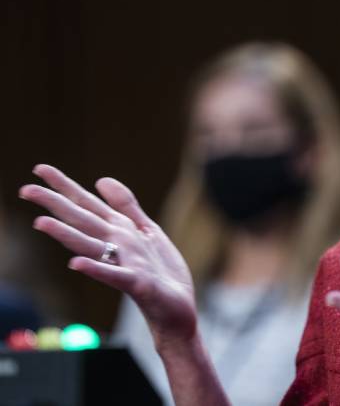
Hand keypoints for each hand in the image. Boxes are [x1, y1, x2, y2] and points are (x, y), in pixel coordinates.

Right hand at [19, 164, 197, 346]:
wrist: (177, 309)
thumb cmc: (161, 272)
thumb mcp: (145, 230)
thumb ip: (125, 206)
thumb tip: (101, 180)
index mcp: (118, 230)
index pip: (86, 204)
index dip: (64, 186)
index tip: (40, 169)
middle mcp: (115, 245)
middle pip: (82, 220)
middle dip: (55, 205)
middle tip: (25, 190)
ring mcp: (124, 264)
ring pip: (91, 246)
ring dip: (66, 235)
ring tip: (41, 222)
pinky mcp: (138, 284)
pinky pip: (114, 275)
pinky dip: (96, 269)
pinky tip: (76, 263)